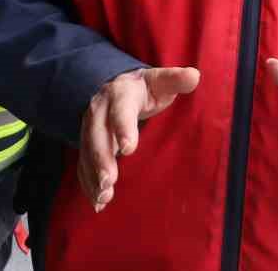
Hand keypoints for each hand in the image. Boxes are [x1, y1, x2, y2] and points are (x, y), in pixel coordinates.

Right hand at [78, 66, 199, 210]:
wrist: (112, 85)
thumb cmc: (143, 88)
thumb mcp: (158, 81)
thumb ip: (175, 80)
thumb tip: (194, 75)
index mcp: (120, 95)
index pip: (121, 111)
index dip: (123, 128)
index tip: (128, 149)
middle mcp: (100, 111)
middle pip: (97, 135)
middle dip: (101, 159)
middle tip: (109, 181)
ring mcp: (90, 128)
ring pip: (87, 151)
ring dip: (93, 175)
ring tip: (103, 197)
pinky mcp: (88, 144)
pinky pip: (83, 163)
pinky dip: (88, 183)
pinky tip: (97, 202)